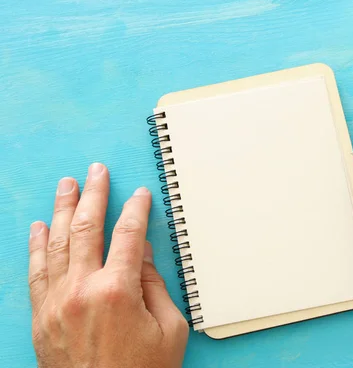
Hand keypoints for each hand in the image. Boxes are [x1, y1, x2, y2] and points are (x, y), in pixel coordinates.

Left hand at [28, 163, 188, 367]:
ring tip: (67, 185)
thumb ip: (155, 286)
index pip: (128, 235)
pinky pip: (36, 272)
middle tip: (96, 172)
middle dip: (94, 195)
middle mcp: (82, 290)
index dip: (136, 210)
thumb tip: (141, 256)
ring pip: (57, 243)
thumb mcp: (169, 329)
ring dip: (63, 210)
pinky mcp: (41, 317)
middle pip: (87, 229)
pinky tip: (40, 226)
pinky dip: (37, 246)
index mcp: (118, 291)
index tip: (140, 195)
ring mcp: (57, 302)